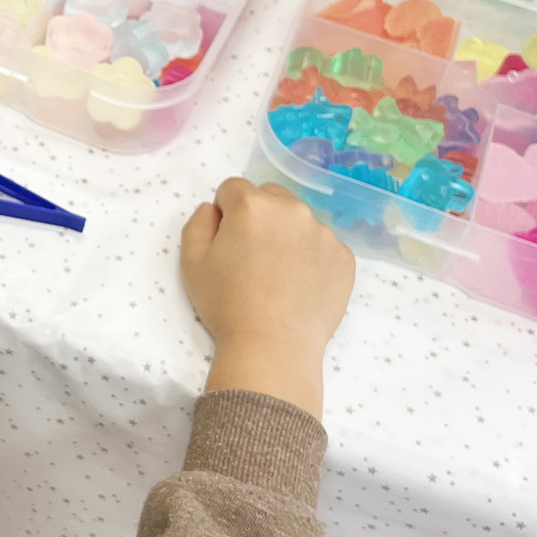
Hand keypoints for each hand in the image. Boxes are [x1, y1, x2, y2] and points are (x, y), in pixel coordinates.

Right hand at [180, 178, 352, 415]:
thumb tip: (211, 209)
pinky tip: (299, 287)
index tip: (227, 243)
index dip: (225, 214)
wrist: (273, 348)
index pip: (233, 189)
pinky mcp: (344, 256)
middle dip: (258, 217)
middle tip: (252, 258)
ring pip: (298, 221)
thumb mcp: (192, 264)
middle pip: (270, 197)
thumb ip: (197, 224)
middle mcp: (292, 209)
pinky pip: (322, 246)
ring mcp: (323, 232)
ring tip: (278, 277)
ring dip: (286, 236)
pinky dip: (311, 258)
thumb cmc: (227, 306)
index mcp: (252, 205)